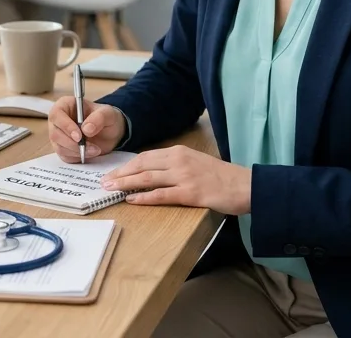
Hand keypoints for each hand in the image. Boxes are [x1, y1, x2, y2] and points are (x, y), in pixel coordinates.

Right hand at [48, 97, 124, 162]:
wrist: (109, 132)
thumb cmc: (106, 118)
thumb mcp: (108, 113)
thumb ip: (99, 118)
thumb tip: (86, 129)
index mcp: (65, 105)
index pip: (56, 115)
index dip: (65, 126)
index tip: (79, 136)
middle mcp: (58, 121)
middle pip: (55, 134)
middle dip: (72, 143)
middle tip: (90, 146)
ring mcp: (59, 136)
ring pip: (59, 147)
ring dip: (77, 151)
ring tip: (95, 150)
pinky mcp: (63, 149)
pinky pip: (65, 156)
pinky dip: (78, 157)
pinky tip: (89, 153)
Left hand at [101, 145, 251, 214]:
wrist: (246, 185)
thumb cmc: (222, 177)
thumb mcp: (196, 162)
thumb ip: (176, 164)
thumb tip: (153, 172)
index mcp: (180, 151)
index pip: (146, 156)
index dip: (128, 165)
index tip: (114, 172)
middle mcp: (179, 160)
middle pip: (142, 165)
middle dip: (121, 173)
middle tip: (105, 181)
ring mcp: (184, 176)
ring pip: (148, 178)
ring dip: (126, 183)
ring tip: (111, 189)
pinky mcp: (190, 193)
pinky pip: (161, 195)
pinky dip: (144, 197)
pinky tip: (131, 199)